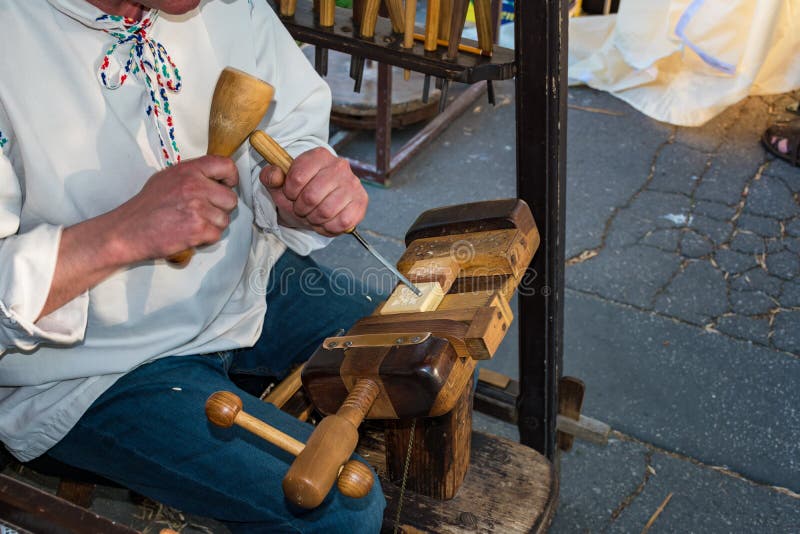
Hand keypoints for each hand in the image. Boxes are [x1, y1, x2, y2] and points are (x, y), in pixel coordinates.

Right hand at [109, 156, 238, 262]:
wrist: (128, 231)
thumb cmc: (147, 207)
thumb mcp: (168, 178)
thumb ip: (194, 175)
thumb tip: (216, 178)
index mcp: (189, 170)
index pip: (226, 165)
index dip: (231, 178)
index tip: (226, 186)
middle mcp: (195, 186)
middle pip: (230, 199)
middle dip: (220, 208)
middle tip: (203, 212)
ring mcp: (197, 208)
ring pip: (224, 219)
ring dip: (212, 225)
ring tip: (192, 223)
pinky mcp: (198, 228)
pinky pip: (216, 234)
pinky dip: (205, 238)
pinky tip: (189, 234)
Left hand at [259, 147, 367, 236]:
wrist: (319, 204)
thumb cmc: (300, 193)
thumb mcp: (280, 184)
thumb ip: (270, 176)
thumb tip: (275, 175)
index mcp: (318, 156)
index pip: (297, 178)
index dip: (289, 193)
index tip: (291, 194)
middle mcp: (339, 165)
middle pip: (311, 197)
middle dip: (301, 209)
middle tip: (302, 209)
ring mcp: (353, 183)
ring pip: (326, 211)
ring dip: (314, 220)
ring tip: (313, 215)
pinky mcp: (361, 201)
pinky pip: (342, 222)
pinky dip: (329, 227)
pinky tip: (326, 221)